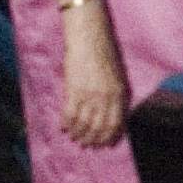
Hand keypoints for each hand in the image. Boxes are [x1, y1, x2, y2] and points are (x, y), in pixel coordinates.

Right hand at [59, 0, 128, 146]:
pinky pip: (69, 114)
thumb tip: (111, 112)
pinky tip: (62, 127)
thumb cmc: (105, 53)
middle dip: (92, 139)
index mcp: (119, 94)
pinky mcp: (74, 90)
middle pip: (98, 128)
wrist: (90, 38)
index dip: (108, 137)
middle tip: (86, 144)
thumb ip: (115, 94)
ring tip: (74, 138)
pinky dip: (66, 123)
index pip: (115, 124)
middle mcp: (106, 98)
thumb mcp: (118, 75)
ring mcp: (90, 95)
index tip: (103, 144)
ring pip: (83, 124)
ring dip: (78, 134)